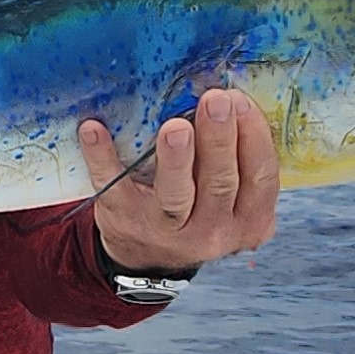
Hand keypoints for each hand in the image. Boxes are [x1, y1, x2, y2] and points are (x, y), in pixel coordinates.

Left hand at [79, 88, 278, 271]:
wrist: (147, 256)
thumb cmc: (197, 210)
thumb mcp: (231, 201)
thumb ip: (238, 162)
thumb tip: (230, 97)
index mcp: (248, 221)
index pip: (260, 178)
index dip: (254, 138)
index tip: (241, 101)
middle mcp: (211, 231)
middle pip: (220, 183)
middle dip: (218, 140)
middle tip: (216, 100)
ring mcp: (164, 229)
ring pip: (175, 195)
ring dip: (175, 159)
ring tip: (176, 127)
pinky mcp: (122, 219)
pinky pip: (111, 186)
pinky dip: (101, 156)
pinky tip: (93, 129)